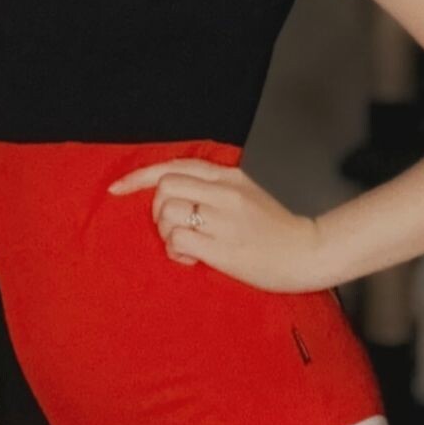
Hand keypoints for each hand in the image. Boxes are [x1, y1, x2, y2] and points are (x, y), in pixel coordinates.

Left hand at [107, 157, 326, 292]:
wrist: (306, 252)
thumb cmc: (275, 227)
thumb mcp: (247, 192)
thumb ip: (215, 186)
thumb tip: (173, 188)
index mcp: (229, 176)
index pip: (174, 166)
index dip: (139, 176)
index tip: (117, 188)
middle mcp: (224, 192)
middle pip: (164, 188)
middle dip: (157, 210)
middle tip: (173, 228)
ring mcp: (224, 219)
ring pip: (168, 214)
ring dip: (167, 233)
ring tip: (185, 245)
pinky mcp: (223, 247)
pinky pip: (179, 241)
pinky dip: (176, 252)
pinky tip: (191, 258)